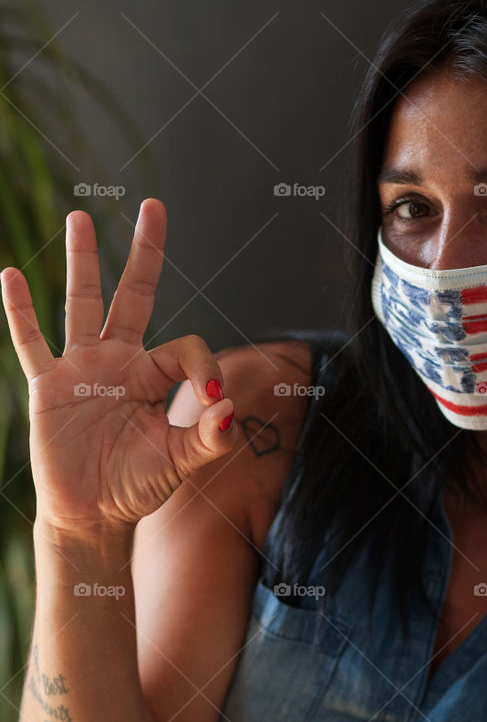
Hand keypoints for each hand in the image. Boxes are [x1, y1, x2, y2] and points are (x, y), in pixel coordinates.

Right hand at [1, 198, 237, 535]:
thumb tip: (230, 407)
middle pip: (132, 295)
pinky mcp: (48, 386)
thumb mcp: (180, 463)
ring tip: (82, 214)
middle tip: (152, 206)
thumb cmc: (137, 486)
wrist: (92, 515)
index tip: (214, 398)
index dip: (203, 367)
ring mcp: (80, 369)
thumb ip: (208, 437)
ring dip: (84, 261)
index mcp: (153, 376)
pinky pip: (31, 342)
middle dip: (144, 254)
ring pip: (82, 303)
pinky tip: (10, 274)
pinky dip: (21, 310)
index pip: (184, 348)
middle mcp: (118, 362)